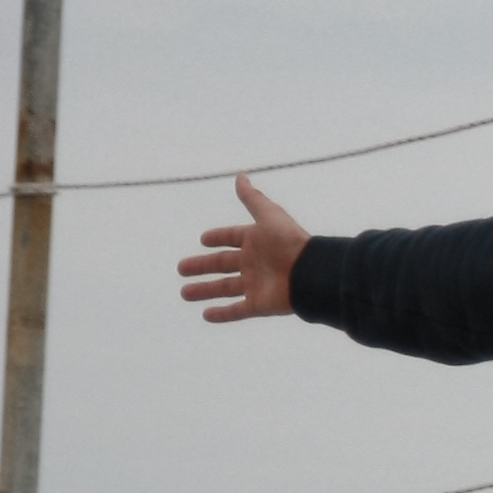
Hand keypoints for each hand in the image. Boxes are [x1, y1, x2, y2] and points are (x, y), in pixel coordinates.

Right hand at [179, 177, 309, 321]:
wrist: (311, 272)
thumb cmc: (290, 241)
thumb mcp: (269, 216)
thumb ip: (253, 199)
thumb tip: (240, 177)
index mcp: (257, 241)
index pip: (233, 238)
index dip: (219, 237)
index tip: (204, 239)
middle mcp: (255, 263)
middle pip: (222, 264)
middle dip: (202, 266)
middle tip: (181, 268)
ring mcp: (256, 285)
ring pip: (225, 288)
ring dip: (205, 290)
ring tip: (184, 293)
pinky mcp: (259, 304)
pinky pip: (237, 310)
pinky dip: (223, 314)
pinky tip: (206, 315)